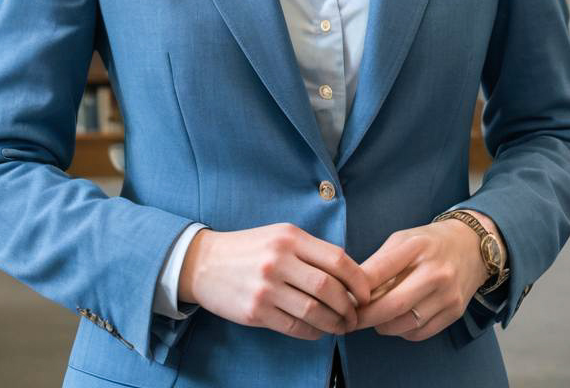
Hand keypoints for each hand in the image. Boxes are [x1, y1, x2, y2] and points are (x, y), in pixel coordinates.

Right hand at [178, 224, 370, 339]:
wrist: (204, 262)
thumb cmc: (249, 248)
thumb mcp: (279, 235)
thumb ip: (310, 251)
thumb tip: (348, 275)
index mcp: (289, 237)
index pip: (337, 259)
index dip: (358, 280)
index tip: (366, 293)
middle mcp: (279, 260)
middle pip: (329, 288)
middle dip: (349, 307)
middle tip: (355, 316)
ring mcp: (267, 287)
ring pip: (314, 311)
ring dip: (335, 324)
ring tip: (341, 327)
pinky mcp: (256, 311)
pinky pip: (295, 327)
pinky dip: (313, 333)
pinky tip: (318, 332)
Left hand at [353, 211, 499, 340]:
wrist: (471, 245)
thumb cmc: (429, 242)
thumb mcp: (402, 240)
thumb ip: (380, 262)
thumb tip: (353, 288)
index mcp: (416, 247)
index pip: (379, 271)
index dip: (358, 289)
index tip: (344, 297)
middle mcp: (435, 272)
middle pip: (393, 304)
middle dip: (366, 316)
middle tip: (351, 319)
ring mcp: (447, 295)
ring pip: (405, 324)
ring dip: (383, 326)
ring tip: (373, 318)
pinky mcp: (455, 312)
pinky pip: (420, 333)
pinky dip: (402, 332)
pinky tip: (396, 321)